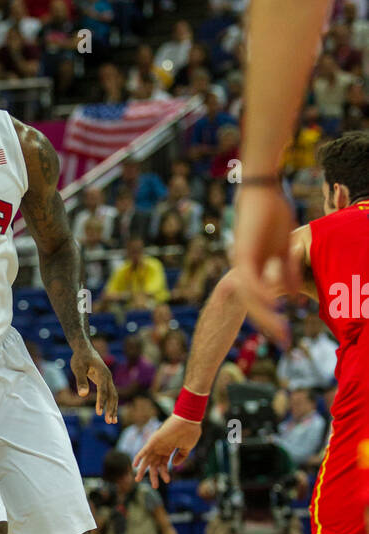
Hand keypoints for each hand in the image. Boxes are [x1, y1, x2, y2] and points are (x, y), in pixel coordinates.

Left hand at [70, 344, 118, 422]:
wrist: (85, 349)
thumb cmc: (80, 358)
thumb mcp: (78, 368)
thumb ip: (81, 381)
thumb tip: (83, 395)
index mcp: (102, 373)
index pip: (103, 390)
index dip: (101, 401)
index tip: (98, 412)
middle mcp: (108, 377)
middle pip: (112, 395)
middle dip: (111, 408)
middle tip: (109, 421)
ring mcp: (108, 379)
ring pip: (114, 396)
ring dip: (113, 408)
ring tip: (111, 421)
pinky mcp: (105, 381)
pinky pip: (110, 394)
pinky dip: (110, 403)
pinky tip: (108, 412)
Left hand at [133, 414, 201, 488]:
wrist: (189, 420)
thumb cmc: (190, 431)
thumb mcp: (187, 447)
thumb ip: (181, 456)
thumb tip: (174, 465)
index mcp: (168, 449)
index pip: (163, 464)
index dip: (164, 473)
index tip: (167, 481)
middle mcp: (161, 448)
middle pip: (154, 464)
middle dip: (153, 475)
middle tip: (154, 487)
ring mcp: (157, 444)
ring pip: (147, 460)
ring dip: (142, 470)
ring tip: (137, 479)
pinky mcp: (154, 441)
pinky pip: (144, 450)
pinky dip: (138, 457)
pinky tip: (134, 465)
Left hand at [231, 183, 296, 344]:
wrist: (261, 190)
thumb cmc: (272, 215)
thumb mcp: (284, 249)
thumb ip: (287, 271)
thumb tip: (293, 294)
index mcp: (252, 270)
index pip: (259, 302)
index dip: (271, 319)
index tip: (284, 334)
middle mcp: (243, 269)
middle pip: (252, 305)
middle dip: (268, 324)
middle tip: (283, 342)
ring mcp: (241, 261)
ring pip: (250, 297)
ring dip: (265, 315)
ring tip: (280, 330)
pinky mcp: (243, 252)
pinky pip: (250, 279)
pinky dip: (261, 293)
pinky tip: (273, 305)